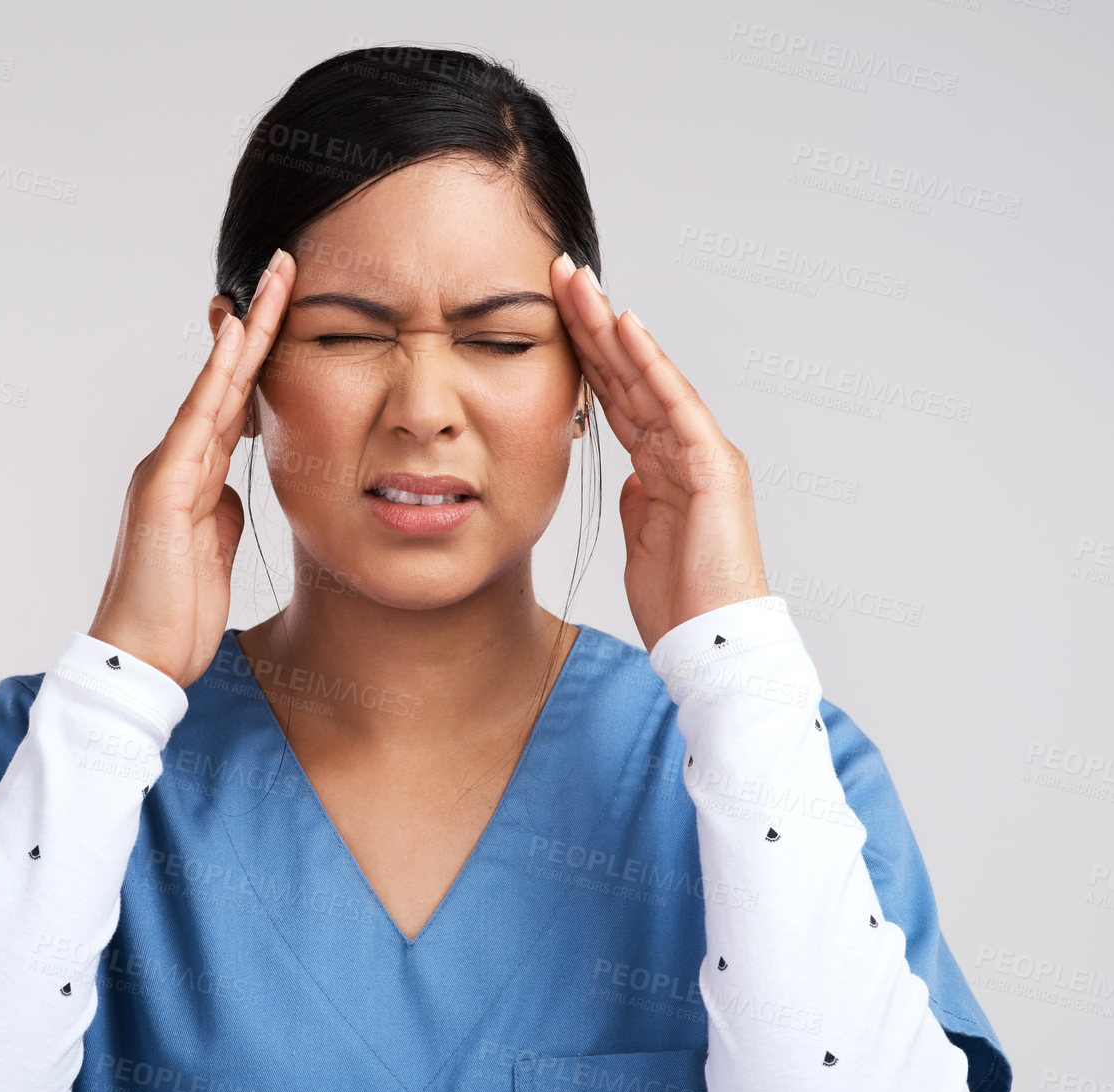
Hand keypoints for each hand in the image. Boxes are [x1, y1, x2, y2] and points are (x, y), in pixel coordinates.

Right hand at [87, 249, 296, 686]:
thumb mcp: (212, 552)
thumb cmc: (174, 613)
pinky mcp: (162, 490)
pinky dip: (217, 376)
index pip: (233, 403)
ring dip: (246, 333)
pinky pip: (198, 421)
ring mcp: (166, 472)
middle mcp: (174, 463)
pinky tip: (238, 337)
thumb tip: (233, 488)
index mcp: (190, 478)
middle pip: (225, 381)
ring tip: (275, 283)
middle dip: (257, 323)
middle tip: (286, 268)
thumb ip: (220, 511)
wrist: (140, 659)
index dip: (258, 354)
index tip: (286, 307)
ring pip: (213, 387)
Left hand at [550, 252, 770, 651]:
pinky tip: (625, 327)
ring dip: (611, 326)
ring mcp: (702, 453)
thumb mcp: (645, 543)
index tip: (552, 313)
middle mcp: (686, 449)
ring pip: (647, 375)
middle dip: (592, 322)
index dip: (584, 353)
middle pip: (628, 373)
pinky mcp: (713, 466)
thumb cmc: (683, 603)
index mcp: (663, 467)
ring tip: (579, 283)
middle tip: (559, 272)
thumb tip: (630, 480)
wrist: (714, 645)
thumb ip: (640, 504)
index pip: (616, 396)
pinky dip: (650, 364)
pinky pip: (675, 404)